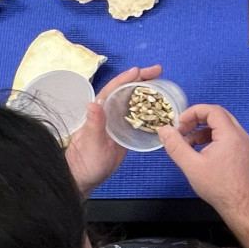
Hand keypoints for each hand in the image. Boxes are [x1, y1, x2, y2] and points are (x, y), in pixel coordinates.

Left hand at [65, 64, 161, 195]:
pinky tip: (160, 105)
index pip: (113, 88)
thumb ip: (94, 124)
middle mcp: (109, 112)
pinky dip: (149, 107)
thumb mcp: (91, 143)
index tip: (140, 70)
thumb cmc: (85, 161)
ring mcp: (118, 121)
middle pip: (126, 90)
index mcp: (100, 111)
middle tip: (158, 71)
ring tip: (162, 83)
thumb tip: (94, 103)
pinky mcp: (126, 131)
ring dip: (146, 89)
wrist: (85, 177)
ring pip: (133, 100)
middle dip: (141, 78)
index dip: (126, 78)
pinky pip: (139, 114)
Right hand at [158, 103, 248, 214]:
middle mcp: (241, 136)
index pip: (212, 110)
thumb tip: (164, 130)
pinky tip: (200, 152)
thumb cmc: (219, 187)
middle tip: (182, 130)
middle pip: (218, 116)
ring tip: (187, 144)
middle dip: (197, 120)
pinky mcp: (243, 153)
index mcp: (230, 134)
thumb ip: (176, 145)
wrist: (241, 205)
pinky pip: (227, 138)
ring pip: (222, 128)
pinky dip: (212, 140)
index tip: (179, 123)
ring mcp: (244, 145)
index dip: (193, 112)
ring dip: (203, 131)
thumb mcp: (191, 165)